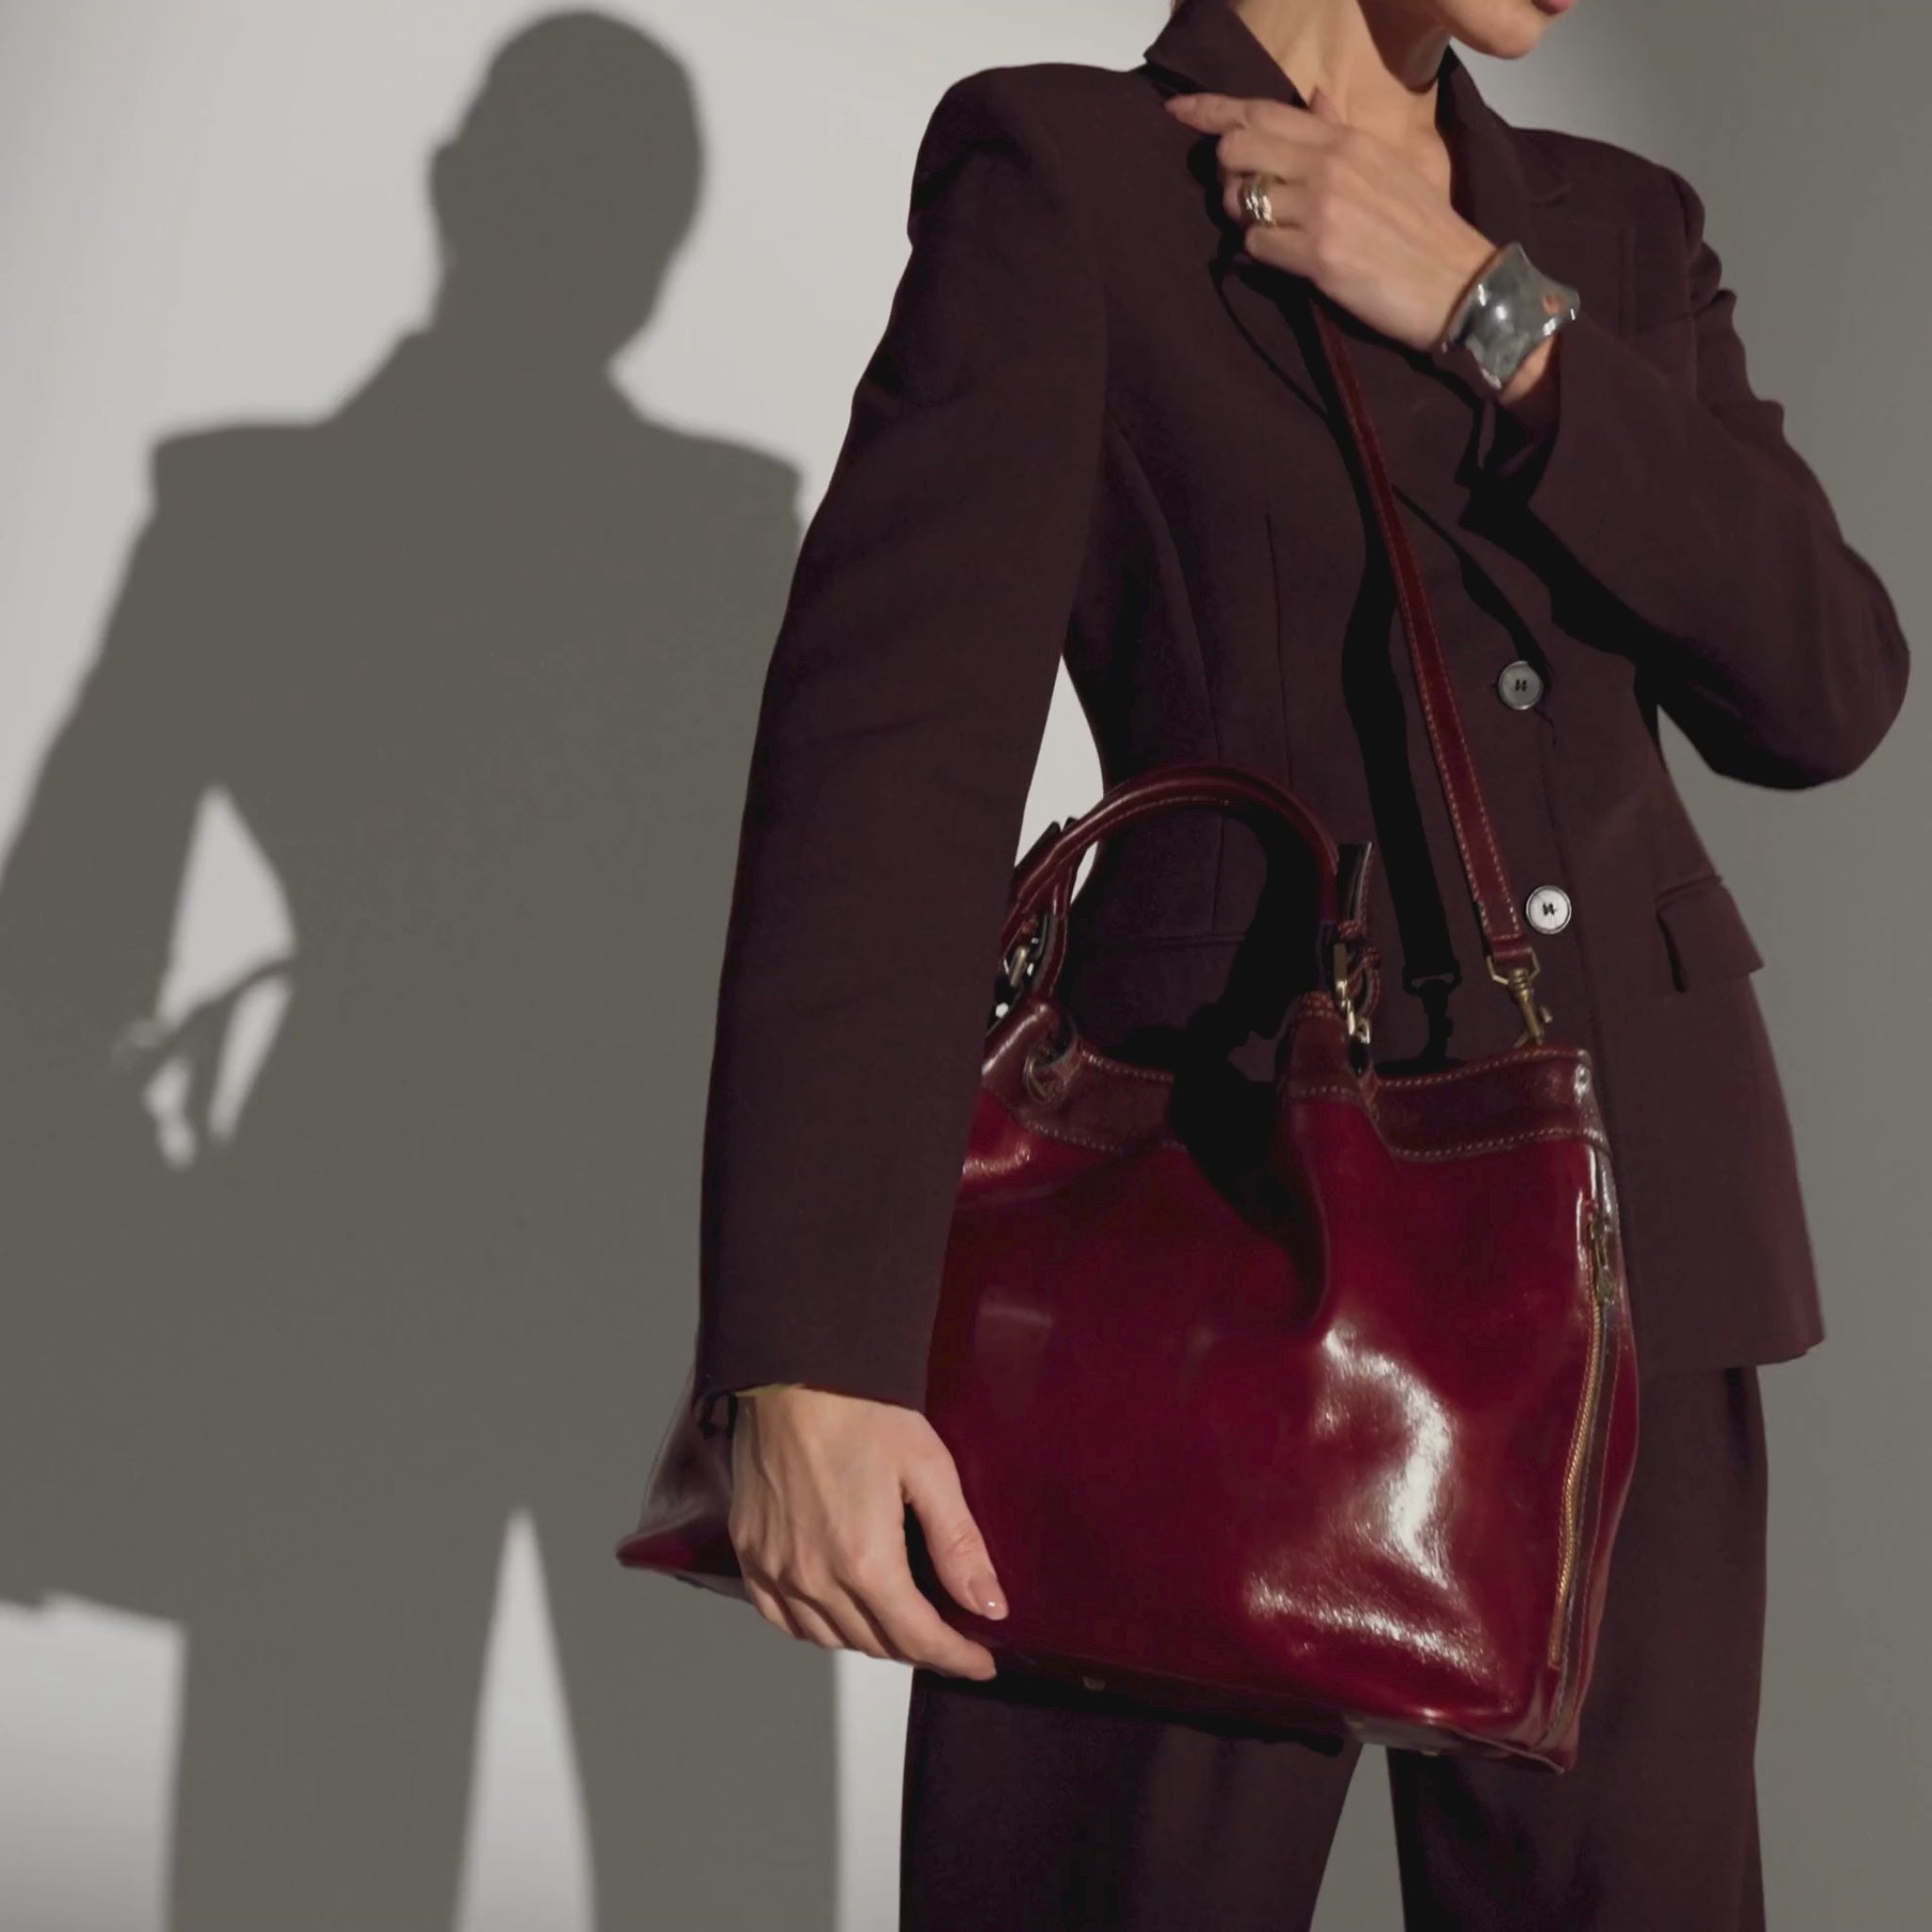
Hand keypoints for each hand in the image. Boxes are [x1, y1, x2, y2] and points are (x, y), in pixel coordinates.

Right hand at [728, 1384, 1005, 1678]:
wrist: (791, 1372)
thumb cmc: (859, 1408)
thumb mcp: (929, 1468)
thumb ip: (959, 1545)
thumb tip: (989, 1606)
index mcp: (865, 1562)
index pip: (920, 1639)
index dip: (957, 1656)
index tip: (981, 1660)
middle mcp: (814, 1577)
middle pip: (876, 1644)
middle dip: (920, 1647)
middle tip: (950, 1636)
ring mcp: (775, 1568)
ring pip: (830, 1638)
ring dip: (871, 1639)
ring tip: (902, 1621)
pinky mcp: (750, 1552)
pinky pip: (782, 1618)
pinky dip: (815, 1626)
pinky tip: (838, 1609)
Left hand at [1165, 86, 1496, 352]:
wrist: (1460, 285)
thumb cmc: (1424, 230)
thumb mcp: (1390, 164)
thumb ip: (1342, 131)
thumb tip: (1312, 98)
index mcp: (1345, 138)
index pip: (1262, 111)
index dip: (1211, 110)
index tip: (1176, 112)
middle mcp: (1329, 164)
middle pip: (1236, 150)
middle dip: (1227, 175)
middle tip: (1248, 200)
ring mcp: (1322, 209)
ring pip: (1239, 201)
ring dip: (1242, 220)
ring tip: (1275, 233)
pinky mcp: (1317, 256)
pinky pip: (1255, 248)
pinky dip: (1258, 257)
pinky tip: (1285, 262)